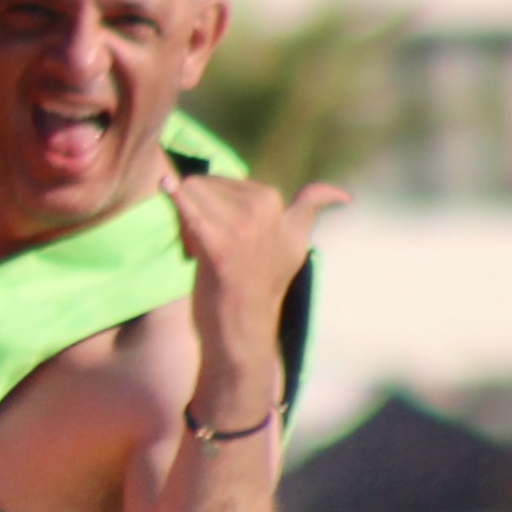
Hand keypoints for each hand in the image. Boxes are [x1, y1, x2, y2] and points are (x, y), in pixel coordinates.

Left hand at [167, 172, 345, 421]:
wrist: (244, 330)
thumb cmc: (262, 286)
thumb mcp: (295, 244)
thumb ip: (312, 210)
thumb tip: (345, 195)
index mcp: (280, 206)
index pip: (229, 181)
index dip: (215, 204)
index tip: (222, 233)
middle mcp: (266, 211)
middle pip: (206, 183)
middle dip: (198, 208)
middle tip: (206, 244)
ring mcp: (243, 227)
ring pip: (192, 191)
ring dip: (184, 216)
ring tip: (197, 247)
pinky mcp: (218, 245)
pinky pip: (187, 207)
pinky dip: (173, 196)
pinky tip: (165, 186)